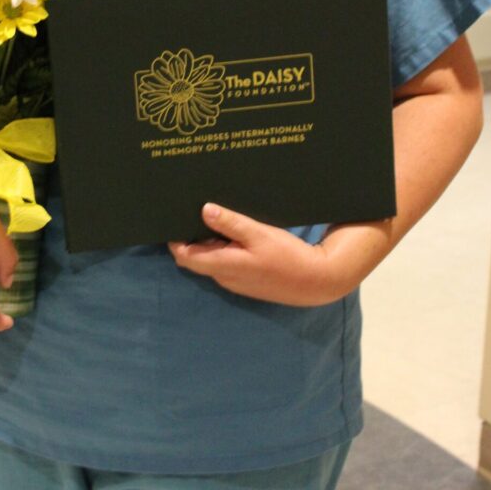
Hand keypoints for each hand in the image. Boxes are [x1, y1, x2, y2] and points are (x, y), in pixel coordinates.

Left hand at [169, 203, 350, 306]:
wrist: (316, 281)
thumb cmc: (287, 256)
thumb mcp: (258, 233)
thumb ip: (230, 223)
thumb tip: (204, 210)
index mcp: (223, 265)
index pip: (184, 256)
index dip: (174, 239)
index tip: (173, 218)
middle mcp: (224, 277)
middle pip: (196, 257)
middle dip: (191, 237)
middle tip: (192, 210)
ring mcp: (235, 281)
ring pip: (211, 259)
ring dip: (208, 242)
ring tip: (213, 215)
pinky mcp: (246, 280)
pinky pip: (225, 263)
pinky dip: (222, 248)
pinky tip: (233, 232)